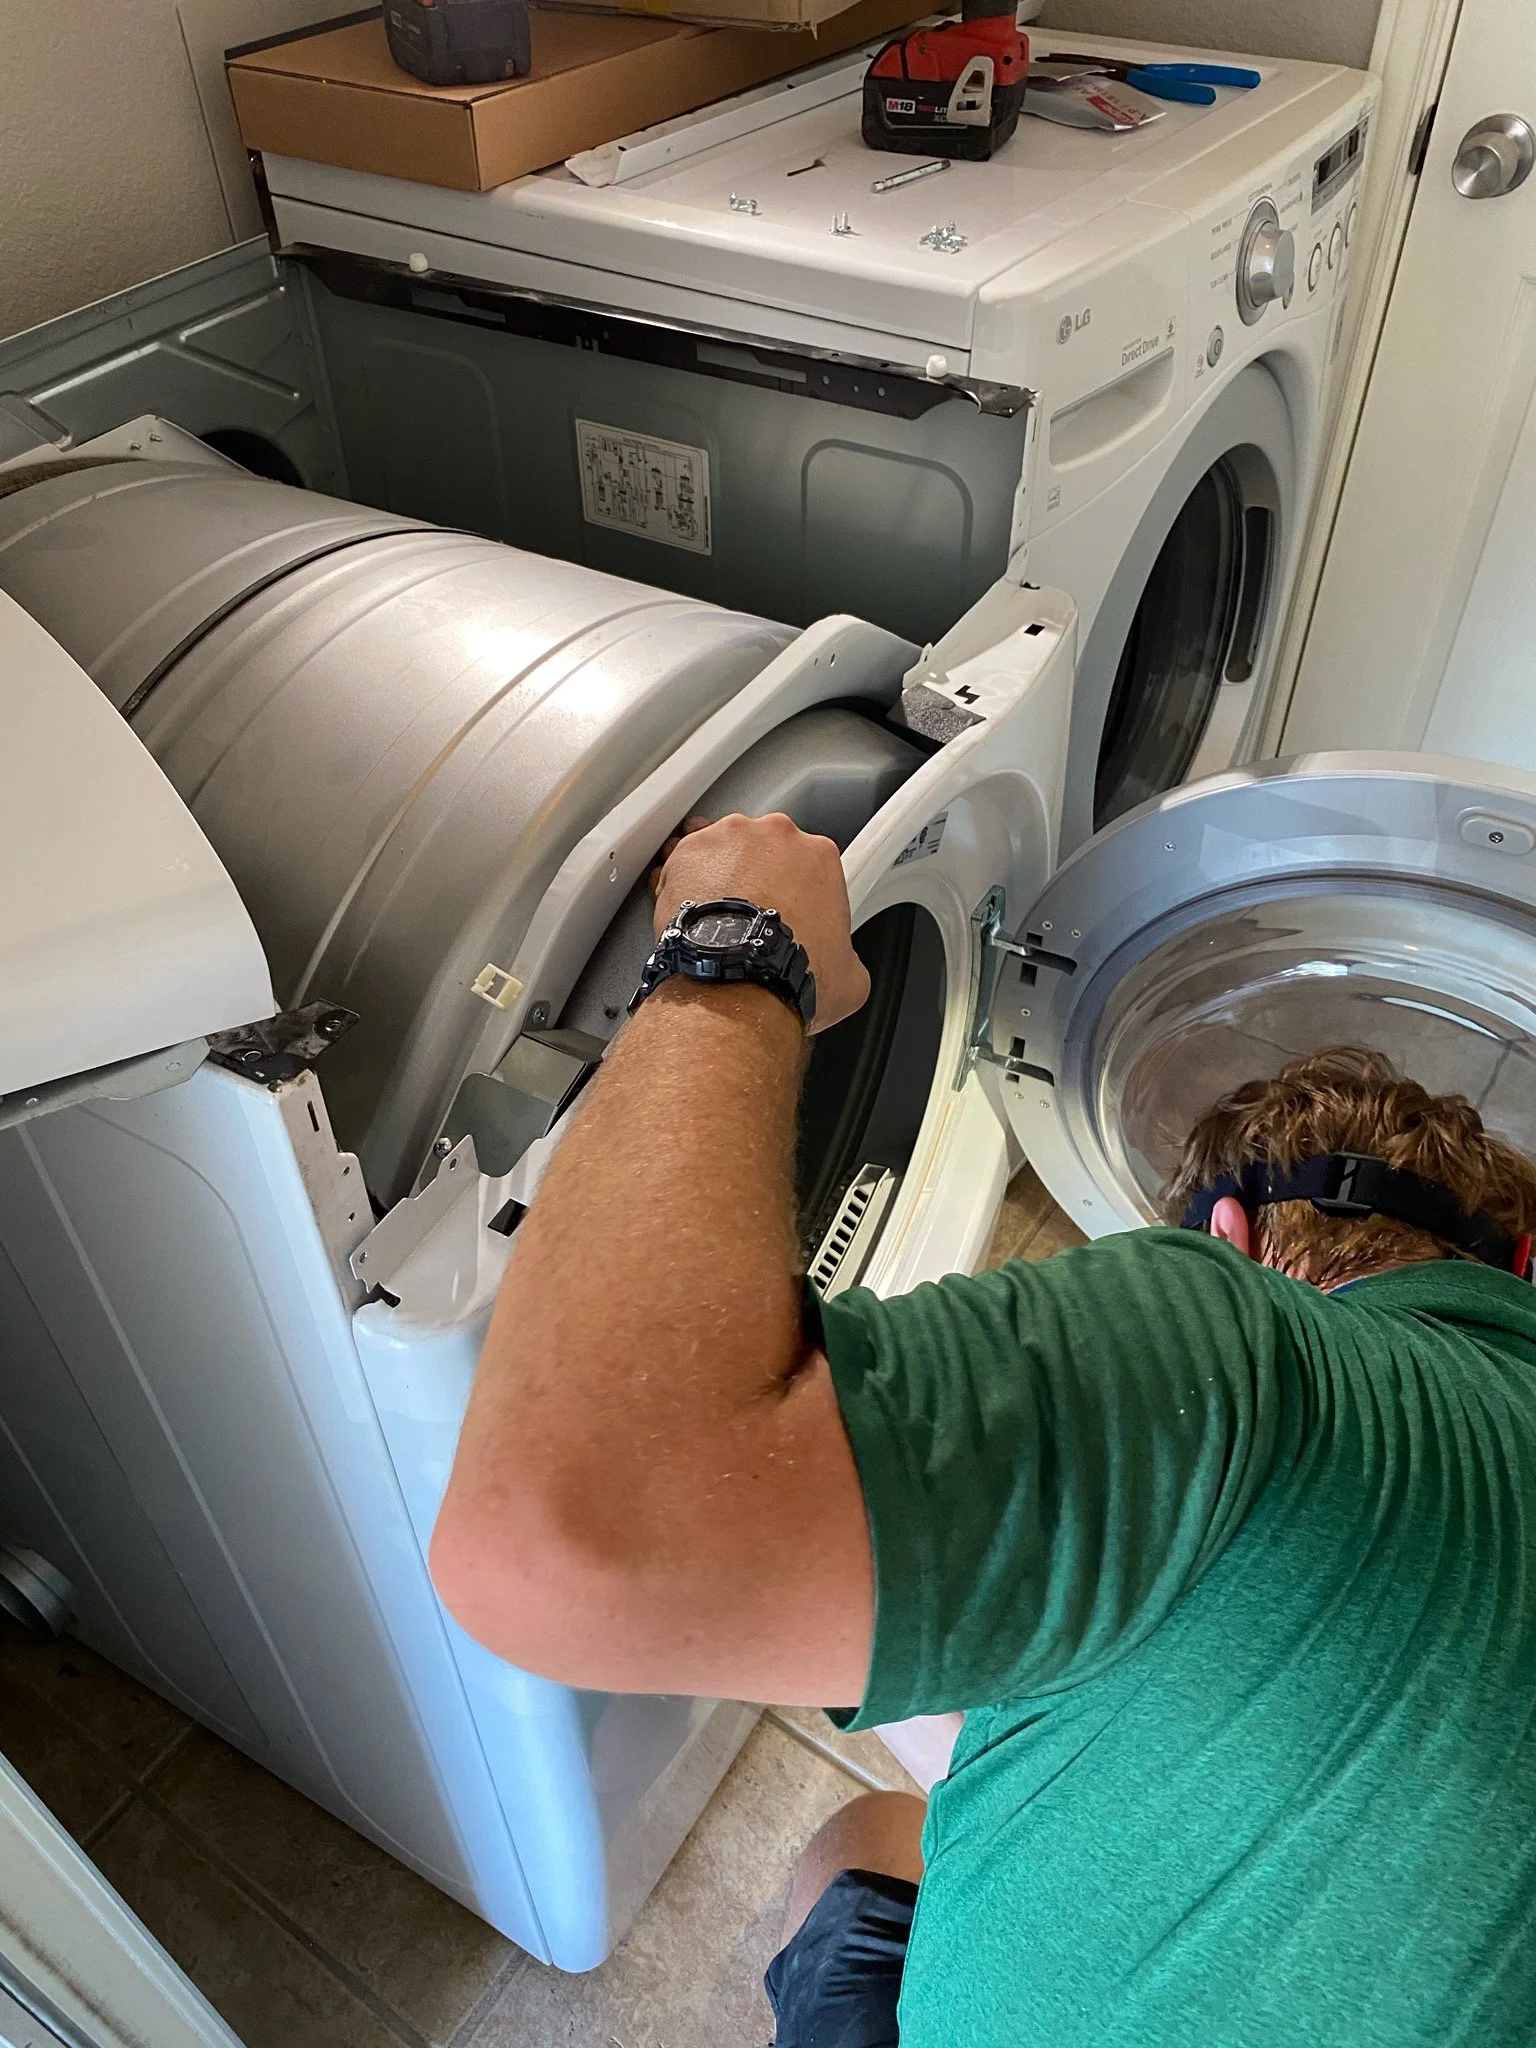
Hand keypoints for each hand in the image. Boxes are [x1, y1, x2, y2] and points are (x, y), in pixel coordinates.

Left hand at [653, 813, 870, 1032]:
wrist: (737, 984)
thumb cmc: (786, 974)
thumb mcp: (849, 976)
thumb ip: (847, 955)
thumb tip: (844, 967)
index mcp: (821, 856)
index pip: (811, 864)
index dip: (799, 890)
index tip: (791, 908)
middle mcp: (776, 836)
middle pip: (765, 849)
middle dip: (758, 877)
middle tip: (752, 917)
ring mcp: (730, 839)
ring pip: (724, 849)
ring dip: (721, 876)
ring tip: (720, 919)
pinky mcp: (689, 850)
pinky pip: (684, 859)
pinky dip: (684, 882)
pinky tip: (691, 914)